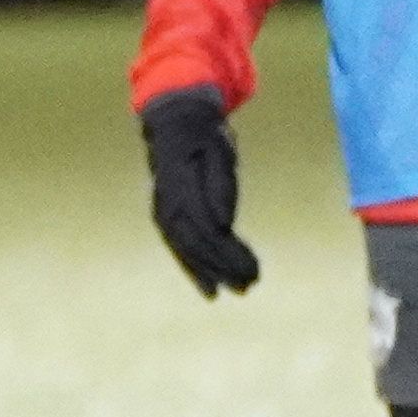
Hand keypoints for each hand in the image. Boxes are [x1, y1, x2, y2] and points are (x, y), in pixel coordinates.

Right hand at [141, 88, 259, 297]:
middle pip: (198, 247)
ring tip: (232, 291)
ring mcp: (164, 214)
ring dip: (210, 274)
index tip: (253, 269)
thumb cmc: (203, 138)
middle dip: (224, 269)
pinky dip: (193, 270)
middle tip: (249, 286)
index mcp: (183, 190)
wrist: (175, 126)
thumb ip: (221, 187)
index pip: (208, 231)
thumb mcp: (220, 153)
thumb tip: (222, 224)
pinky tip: (208, 287)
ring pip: (187, 252)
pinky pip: (178, 249)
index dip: (229, 254)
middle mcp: (169, 207)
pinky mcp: (166, 219)